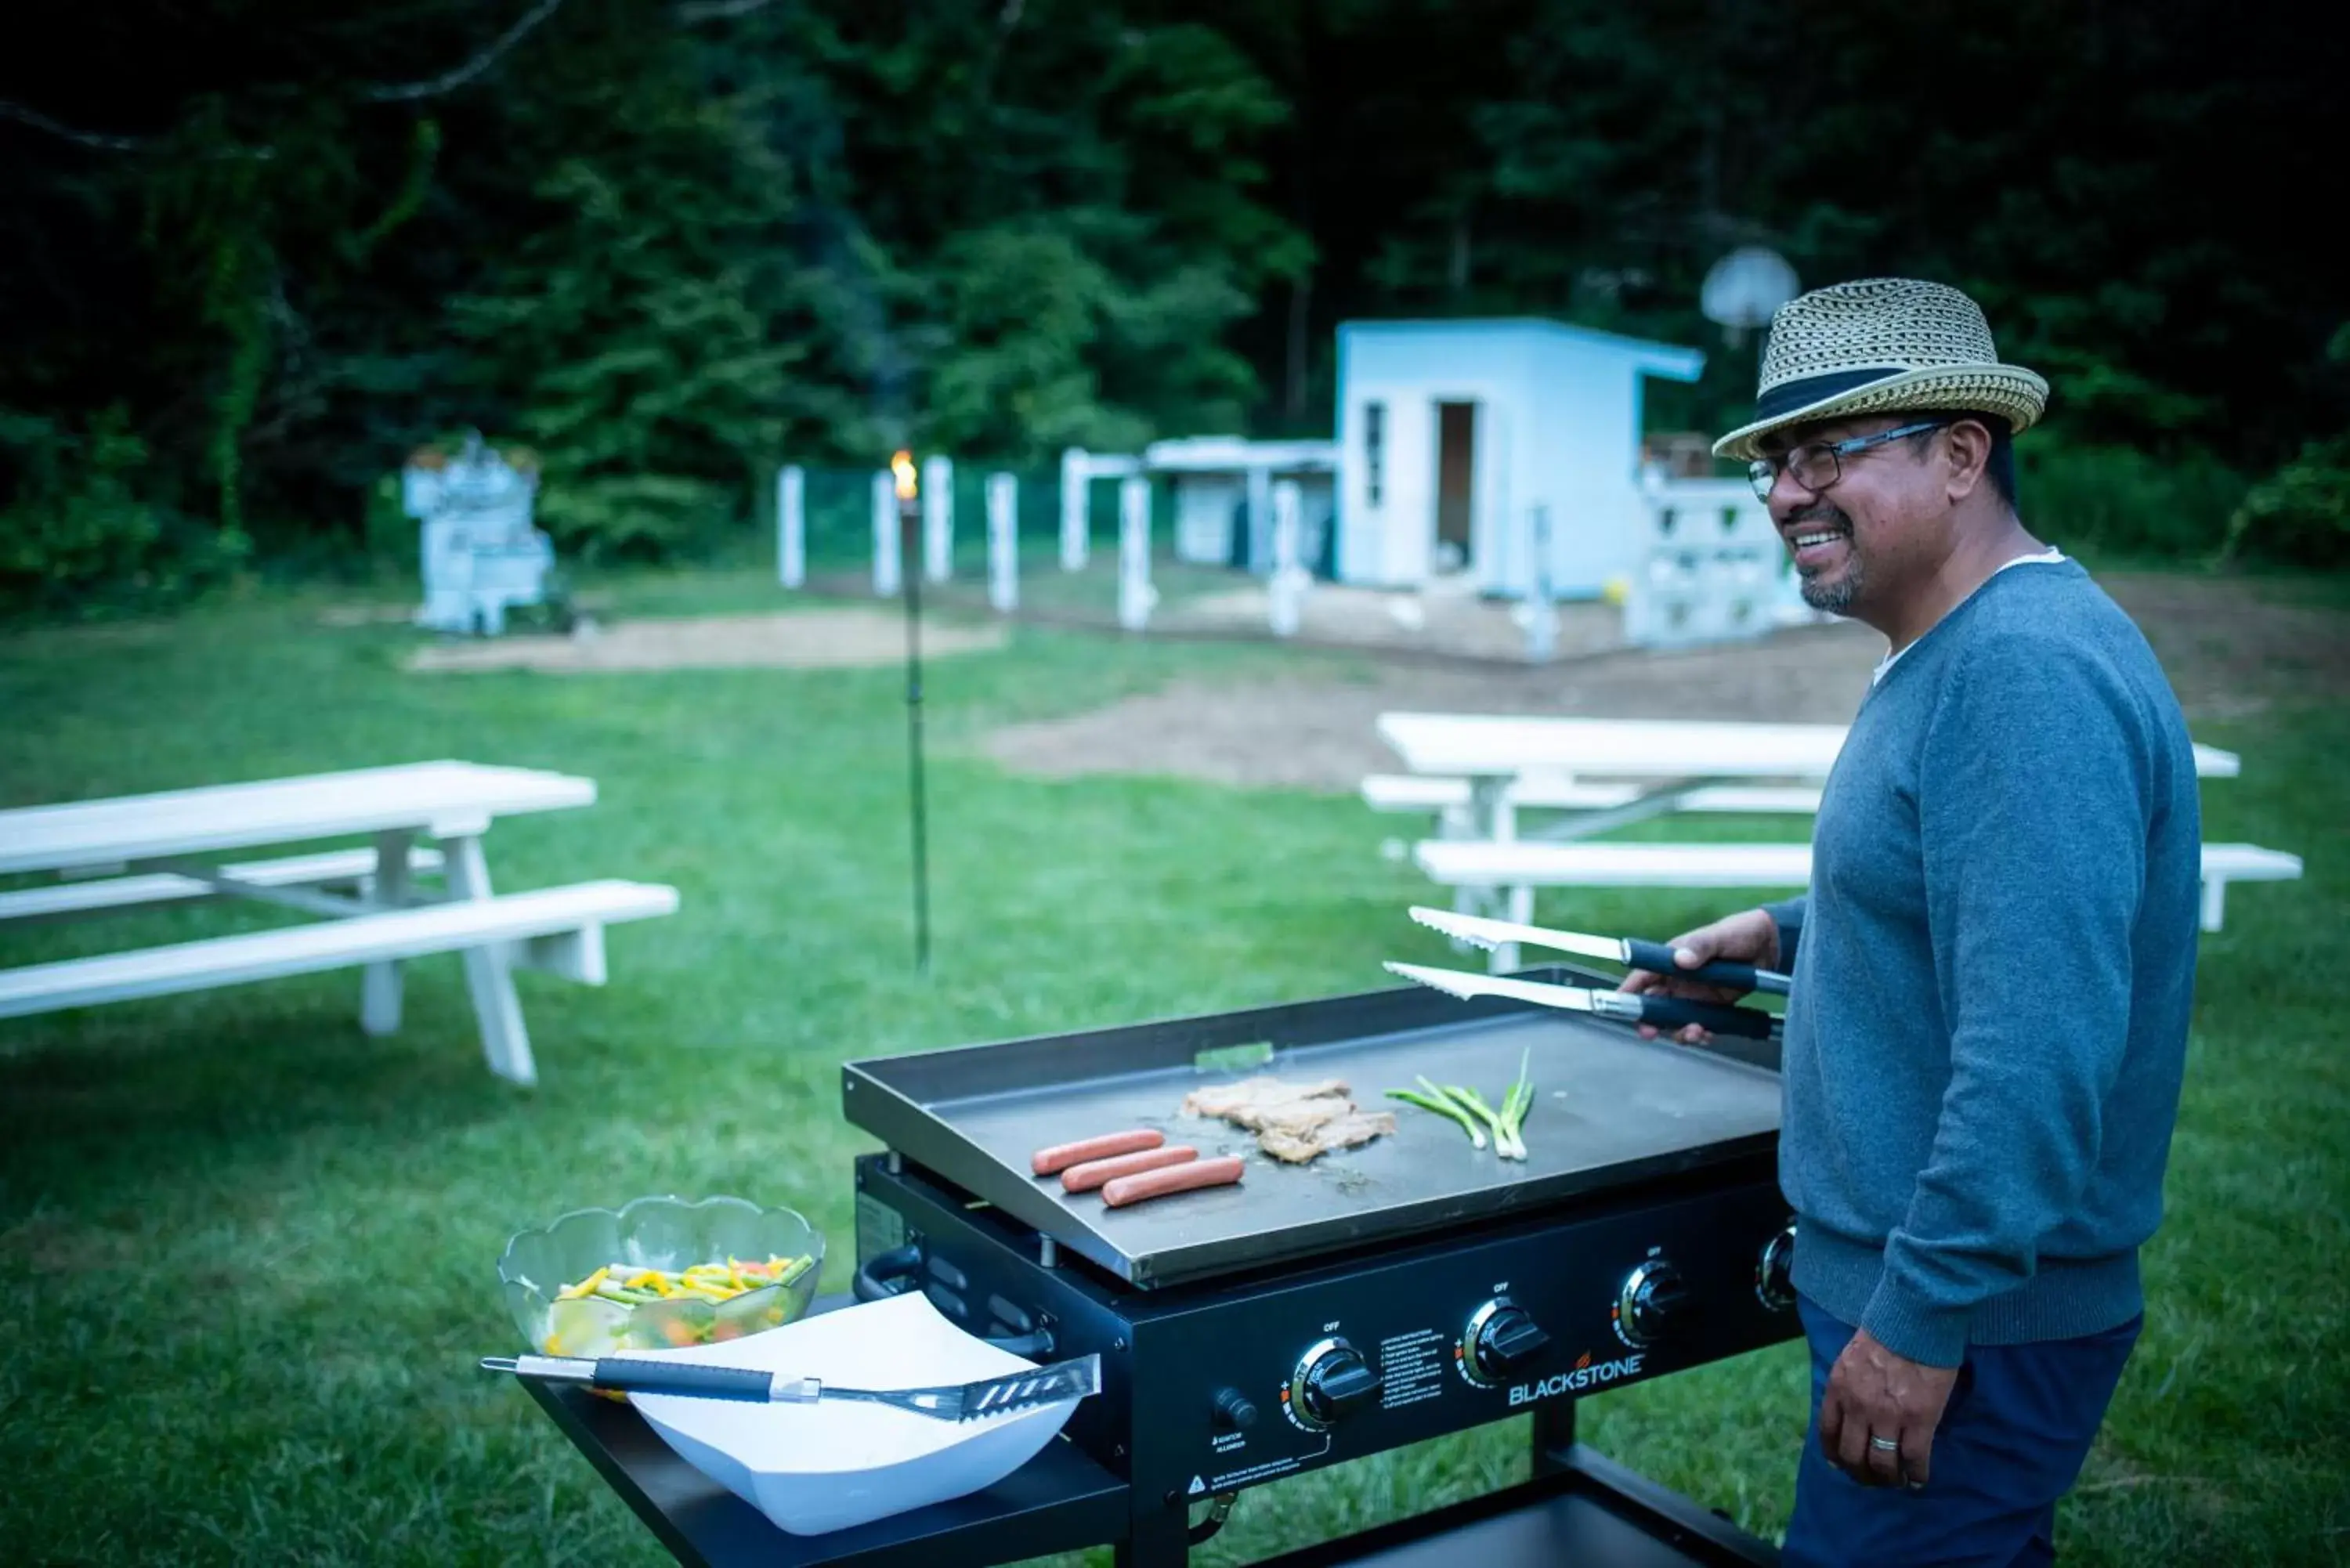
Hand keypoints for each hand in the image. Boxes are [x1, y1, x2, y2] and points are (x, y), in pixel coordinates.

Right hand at [1617, 907, 1779, 1043]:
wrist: (1771, 945)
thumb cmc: (1739, 932)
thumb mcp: (1718, 936)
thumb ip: (1700, 947)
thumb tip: (1681, 959)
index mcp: (1671, 960)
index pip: (1642, 977)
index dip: (1629, 992)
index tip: (1620, 1006)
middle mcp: (1679, 980)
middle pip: (1654, 1005)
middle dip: (1650, 1021)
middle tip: (1650, 1033)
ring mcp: (1695, 995)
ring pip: (1676, 1019)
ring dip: (1679, 1030)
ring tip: (1696, 1032)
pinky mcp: (1713, 1007)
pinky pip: (1699, 1025)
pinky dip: (1700, 1034)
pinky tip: (1708, 1034)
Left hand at [1818, 1327, 1958, 1488]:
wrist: (1915, 1321)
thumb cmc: (1885, 1332)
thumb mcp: (1850, 1358)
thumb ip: (1847, 1385)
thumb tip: (1849, 1409)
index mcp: (1838, 1389)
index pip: (1828, 1432)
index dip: (1835, 1454)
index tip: (1841, 1464)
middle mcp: (1858, 1407)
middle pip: (1852, 1455)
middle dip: (1861, 1473)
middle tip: (1872, 1479)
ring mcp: (1888, 1416)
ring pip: (1882, 1463)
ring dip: (1888, 1478)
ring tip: (1896, 1481)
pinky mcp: (1919, 1420)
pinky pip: (1914, 1458)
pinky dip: (1916, 1474)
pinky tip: (1918, 1479)